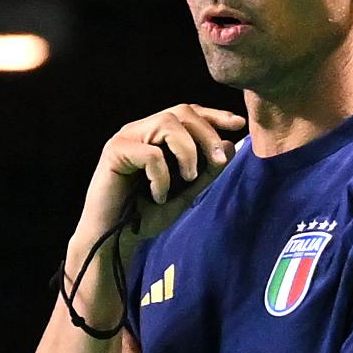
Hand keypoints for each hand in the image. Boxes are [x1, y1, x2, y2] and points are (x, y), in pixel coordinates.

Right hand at [71, 104, 245, 264]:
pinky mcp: (114, 151)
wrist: (114, 240)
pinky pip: (151, 154)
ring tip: (187, 179)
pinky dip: (162, 177)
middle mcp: (140, 130)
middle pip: (181, 112)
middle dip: (206, 134)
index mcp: (156, 136)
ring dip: (187, 152)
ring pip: (167, 123)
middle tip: (217, 162)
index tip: (238, 125)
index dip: (214, 116)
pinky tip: (158, 197)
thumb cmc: (145, 217)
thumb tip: (229, 145)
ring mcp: (126, 138)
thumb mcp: (185, 194)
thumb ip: (206, 172)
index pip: (188, 113)